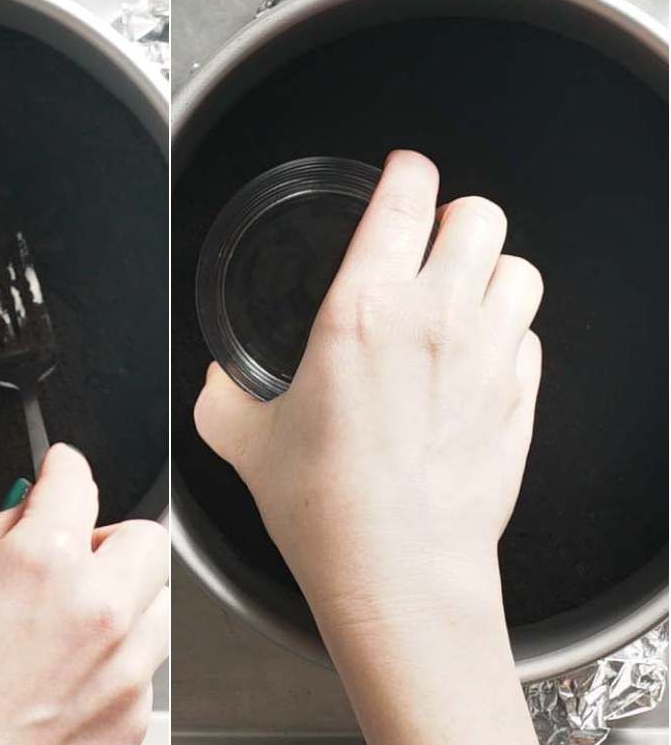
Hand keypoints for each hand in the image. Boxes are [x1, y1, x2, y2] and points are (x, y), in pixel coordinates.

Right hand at [0, 443, 168, 744]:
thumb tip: (21, 512)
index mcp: (41, 562)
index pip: (77, 481)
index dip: (63, 468)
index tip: (61, 472)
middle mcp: (97, 608)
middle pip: (145, 536)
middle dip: (108, 536)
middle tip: (71, 555)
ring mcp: (125, 666)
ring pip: (155, 600)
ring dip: (120, 598)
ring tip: (65, 624)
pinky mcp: (133, 713)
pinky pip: (144, 663)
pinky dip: (114, 658)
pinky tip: (64, 676)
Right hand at [194, 150, 577, 744]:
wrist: (395, 570)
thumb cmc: (325, 507)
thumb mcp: (240, 438)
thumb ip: (222, 395)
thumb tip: (215, 382)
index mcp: (362, 312)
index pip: (406, 199)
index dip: (406, 175)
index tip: (402, 176)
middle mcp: (435, 320)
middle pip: (481, 217)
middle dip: (455, 218)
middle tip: (430, 240)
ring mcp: (487, 358)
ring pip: (519, 269)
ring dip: (490, 270)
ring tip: (461, 293)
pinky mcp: (519, 400)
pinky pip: (529, 337)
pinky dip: (507, 333)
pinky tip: (474, 359)